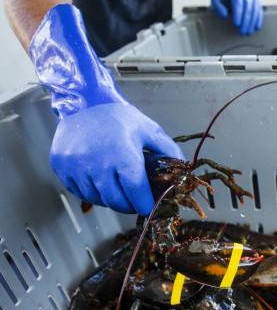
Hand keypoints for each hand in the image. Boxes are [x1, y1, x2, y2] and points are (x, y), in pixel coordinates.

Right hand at [50, 103, 184, 214]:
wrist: (84, 102)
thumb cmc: (118, 117)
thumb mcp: (149, 130)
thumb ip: (168, 150)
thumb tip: (183, 170)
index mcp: (122, 155)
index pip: (136, 193)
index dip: (144, 204)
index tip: (148, 207)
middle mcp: (97, 163)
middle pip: (116, 201)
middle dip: (129, 205)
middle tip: (135, 201)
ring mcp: (76, 167)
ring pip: (97, 198)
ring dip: (109, 198)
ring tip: (117, 185)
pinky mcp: (61, 168)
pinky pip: (79, 192)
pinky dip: (91, 191)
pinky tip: (100, 179)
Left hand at [207, 0, 262, 34]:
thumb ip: (218, 6)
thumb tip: (225, 15)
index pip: (238, 2)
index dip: (238, 13)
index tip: (236, 24)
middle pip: (248, 6)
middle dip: (246, 21)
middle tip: (242, 32)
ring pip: (255, 10)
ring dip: (252, 22)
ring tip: (248, 33)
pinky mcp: (257, 2)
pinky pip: (259, 11)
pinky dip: (258, 20)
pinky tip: (255, 28)